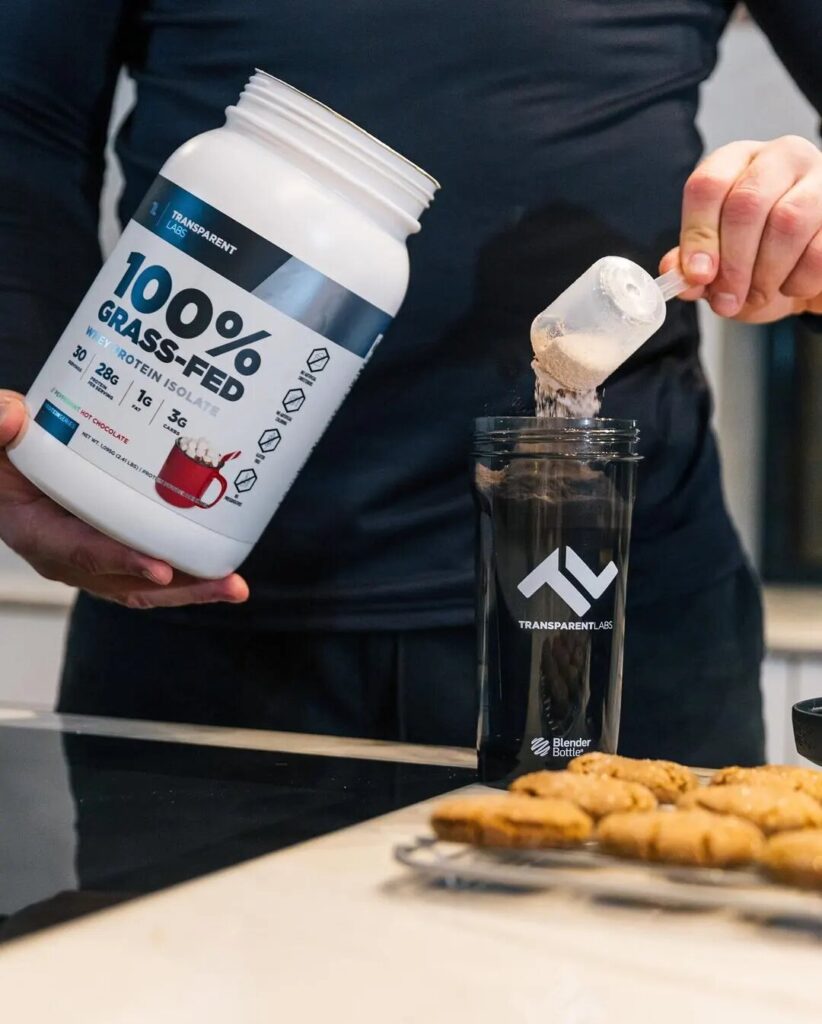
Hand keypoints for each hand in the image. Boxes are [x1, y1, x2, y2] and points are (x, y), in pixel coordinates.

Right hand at [0, 391, 248, 608]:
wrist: (7, 464)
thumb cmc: (2, 453)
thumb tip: (12, 418)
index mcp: (36, 531)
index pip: (82, 551)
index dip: (121, 561)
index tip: (160, 568)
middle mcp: (68, 553)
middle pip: (128, 582)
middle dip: (181, 588)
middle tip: (227, 585)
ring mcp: (94, 554)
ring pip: (146, 582)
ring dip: (193, 586)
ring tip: (234, 585)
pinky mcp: (114, 544)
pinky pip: (152, 562)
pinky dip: (186, 567)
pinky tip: (221, 561)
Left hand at [661, 136, 821, 322]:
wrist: (810, 273)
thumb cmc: (759, 260)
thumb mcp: (719, 265)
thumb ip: (692, 267)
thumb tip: (676, 275)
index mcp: (736, 163)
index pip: (708, 186)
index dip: (698, 235)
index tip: (697, 276)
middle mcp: (778, 159)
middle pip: (746, 204)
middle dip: (732, 263)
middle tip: (726, 300)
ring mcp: (820, 177)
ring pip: (788, 222)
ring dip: (766, 274)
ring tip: (758, 295)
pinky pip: (820, 248)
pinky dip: (800, 279)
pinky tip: (792, 286)